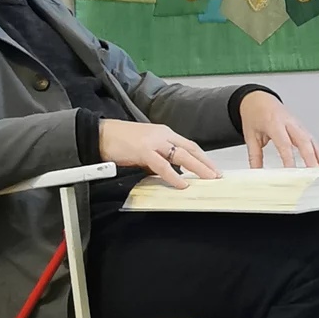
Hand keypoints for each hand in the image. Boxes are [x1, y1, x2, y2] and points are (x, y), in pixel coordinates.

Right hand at [97, 120, 219, 188]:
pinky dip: (174, 176)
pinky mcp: (144, 151)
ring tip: (208, 179)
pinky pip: (163, 166)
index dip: (202, 157)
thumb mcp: (145, 149)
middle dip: (206, 163)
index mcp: (164, 133)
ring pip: (182, 155)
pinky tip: (182, 184)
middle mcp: (163, 135)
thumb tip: (167, 173)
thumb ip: (157, 159)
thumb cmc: (120, 141)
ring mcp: (154, 142)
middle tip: (217, 175)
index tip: (213, 168)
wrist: (101, 134)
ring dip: (198, 168)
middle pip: (190, 149)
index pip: (189, 145)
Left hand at [239, 91, 318, 168]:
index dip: (289, 158)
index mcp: (273, 123)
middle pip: (303, 140)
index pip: (284, 143)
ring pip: (310, 140)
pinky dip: (317, 151)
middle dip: (310, 157)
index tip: (291, 171)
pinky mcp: (300, 127)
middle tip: (313, 171)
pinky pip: (311, 139)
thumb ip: (254, 155)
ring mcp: (296, 124)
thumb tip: (256, 171)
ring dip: (318, 155)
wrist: (258, 99)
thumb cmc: (255, 113)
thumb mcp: (250, 135)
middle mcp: (288, 123)